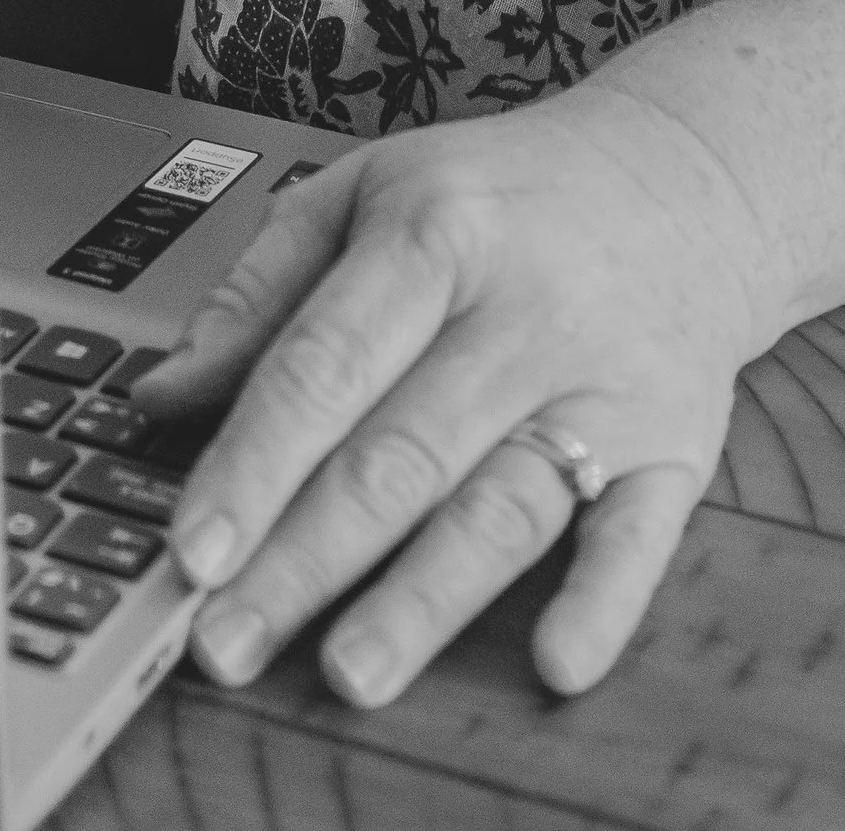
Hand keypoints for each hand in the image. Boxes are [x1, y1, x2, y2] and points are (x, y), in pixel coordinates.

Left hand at [130, 77, 767, 708]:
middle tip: (225, 644)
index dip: (254, 462)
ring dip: (425, 599)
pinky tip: (555, 661)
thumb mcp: (371, 190)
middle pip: (401, 452)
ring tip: (350, 672)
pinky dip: (602, 603)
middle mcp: (523, 308)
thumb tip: (158, 396)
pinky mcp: (675, 443)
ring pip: (503, 504)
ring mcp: (604, 382)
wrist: (685, 172)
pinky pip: (638, 533)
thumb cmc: (502, 194)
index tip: (193, 549)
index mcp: (436, 232)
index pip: (327, 362)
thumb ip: (260, 291)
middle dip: (304, 559)